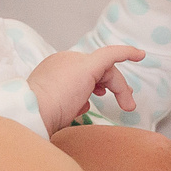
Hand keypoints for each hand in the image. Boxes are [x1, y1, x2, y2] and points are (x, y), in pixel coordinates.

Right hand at [27, 46, 142, 131]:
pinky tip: (139, 55)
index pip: (80, 74)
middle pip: (96, 71)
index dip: (95, 83)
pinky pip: (111, 54)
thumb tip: (85, 104)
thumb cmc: (39, 118)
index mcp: (53, 70)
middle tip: (126, 100)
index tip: (101, 95)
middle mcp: (63, 61)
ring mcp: (74, 61)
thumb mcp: (56, 110)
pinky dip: (126, 52)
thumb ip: (71, 103)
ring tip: (128, 106)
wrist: (30, 113)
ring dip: (120, 88)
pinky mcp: (86, 65)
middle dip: (114, 84)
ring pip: (106, 70)